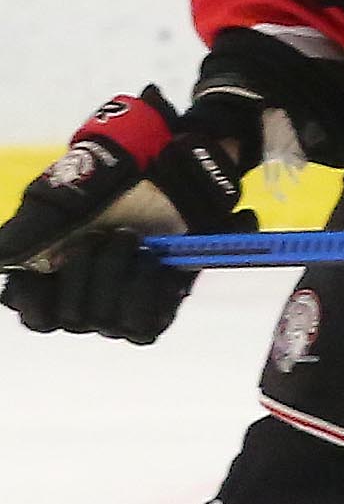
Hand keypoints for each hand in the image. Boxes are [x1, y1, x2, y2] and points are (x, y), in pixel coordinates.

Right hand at [0, 88, 255, 344]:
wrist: (166, 174)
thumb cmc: (105, 183)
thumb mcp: (60, 198)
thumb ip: (29, 228)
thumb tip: (2, 258)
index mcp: (45, 277)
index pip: (35, 316)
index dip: (37, 303)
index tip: (49, 270)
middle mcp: (79, 299)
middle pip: (71, 318)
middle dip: (89, 270)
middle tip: (107, 232)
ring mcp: (116, 308)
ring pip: (106, 322)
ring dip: (119, 274)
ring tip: (134, 238)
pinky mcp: (154, 312)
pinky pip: (142, 329)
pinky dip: (147, 291)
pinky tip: (153, 262)